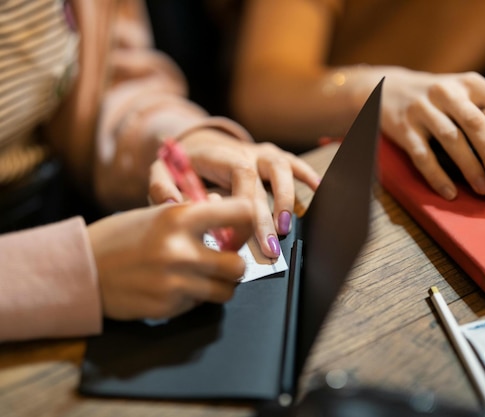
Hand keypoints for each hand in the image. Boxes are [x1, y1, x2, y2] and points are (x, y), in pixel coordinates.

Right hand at [87, 198, 253, 320]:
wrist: (81, 268)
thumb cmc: (120, 236)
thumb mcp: (156, 213)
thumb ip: (194, 212)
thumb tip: (225, 206)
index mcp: (179, 217)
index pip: (241, 212)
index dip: (248, 221)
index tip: (242, 228)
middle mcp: (181, 250)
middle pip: (239, 265)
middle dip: (235, 265)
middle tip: (223, 260)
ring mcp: (174, 282)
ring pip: (226, 291)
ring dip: (220, 285)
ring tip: (203, 276)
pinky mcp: (167, 307)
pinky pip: (199, 305)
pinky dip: (193, 297)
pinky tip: (174, 286)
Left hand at [149, 128, 319, 258]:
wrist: (197, 143)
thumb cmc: (181, 166)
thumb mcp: (161, 172)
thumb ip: (162, 186)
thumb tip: (175, 204)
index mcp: (221, 155)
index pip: (241, 175)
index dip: (246, 205)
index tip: (237, 237)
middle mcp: (246, 152)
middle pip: (264, 178)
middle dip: (267, 216)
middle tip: (268, 248)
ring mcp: (262, 153)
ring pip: (283, 168)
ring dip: (287, 198)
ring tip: (286, 228)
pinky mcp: (273, 158)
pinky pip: (295, 163)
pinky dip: (307, 174)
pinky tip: (318, 189)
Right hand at [352, 67, 484, 198]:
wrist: (384, 87)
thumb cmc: (431, 97)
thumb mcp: (459, 93)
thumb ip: (482, 114)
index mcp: (469, 84)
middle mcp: (447, 92)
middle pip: (477, 124)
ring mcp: (423, 109)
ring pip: (451, 140)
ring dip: (470, 167)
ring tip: (483, 188)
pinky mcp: (404, 127)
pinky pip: (423, 156)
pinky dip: (438, 176)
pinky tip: (450, 191)